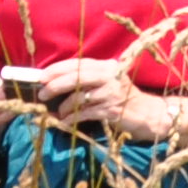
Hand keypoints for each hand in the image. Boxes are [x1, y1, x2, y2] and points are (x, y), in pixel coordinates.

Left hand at [27, 56, 187, 144]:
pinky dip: (71, 119)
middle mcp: (111, 75)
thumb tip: (53, 84)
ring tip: (58, 114)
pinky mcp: (112, 109)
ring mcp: (112, 92)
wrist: (147, 114)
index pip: (78, 63)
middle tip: (43, 95)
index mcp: (107, 66)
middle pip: (77, 76)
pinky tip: (65, 123)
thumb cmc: (121, 98)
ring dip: (64, 107)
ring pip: (80, 97)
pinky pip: (85, 113)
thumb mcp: (106, 83)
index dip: (57, 69)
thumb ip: (86, 80)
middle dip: (56, 85)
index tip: (40, 77)